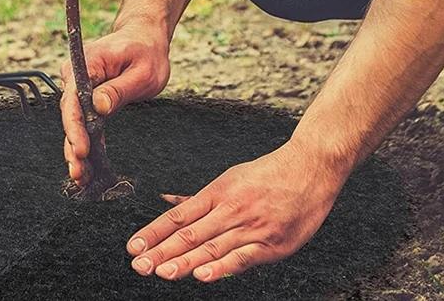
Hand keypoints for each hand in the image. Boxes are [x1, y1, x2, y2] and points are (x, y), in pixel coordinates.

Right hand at [61, 19, 169, 183]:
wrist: (144, 38)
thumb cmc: (146, 51)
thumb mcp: (143, 70)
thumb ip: (120, 89)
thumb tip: (99, 107)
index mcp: (87, 63)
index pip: (73, 99)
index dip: (74, 127)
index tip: (81, 150)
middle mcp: (76, 74)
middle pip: (69, 114)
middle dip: (73, 145)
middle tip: (79, 173)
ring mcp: (80, 87)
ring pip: (74, 122)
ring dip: (76, 149)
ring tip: (80, 177)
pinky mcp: (87, 98)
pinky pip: (84, 122)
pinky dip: (86, 143)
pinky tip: (88, 168)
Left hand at [126, 140, 346, 281]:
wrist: (309, 167)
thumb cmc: (268, 174)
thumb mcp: (230, 179)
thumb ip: (200, 198)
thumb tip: (168, 201)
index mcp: (217, 192)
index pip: (178, 216)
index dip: (154, 232)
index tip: (133, 245)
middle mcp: (229, 209)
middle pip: (190, 234)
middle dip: (162, 251)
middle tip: (138, 264)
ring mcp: (250, 227)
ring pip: (211, 247)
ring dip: (184, 262)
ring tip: (161, 272)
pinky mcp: (271, 244)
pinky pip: (242, 258)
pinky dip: (221, 268)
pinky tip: (202, 275)